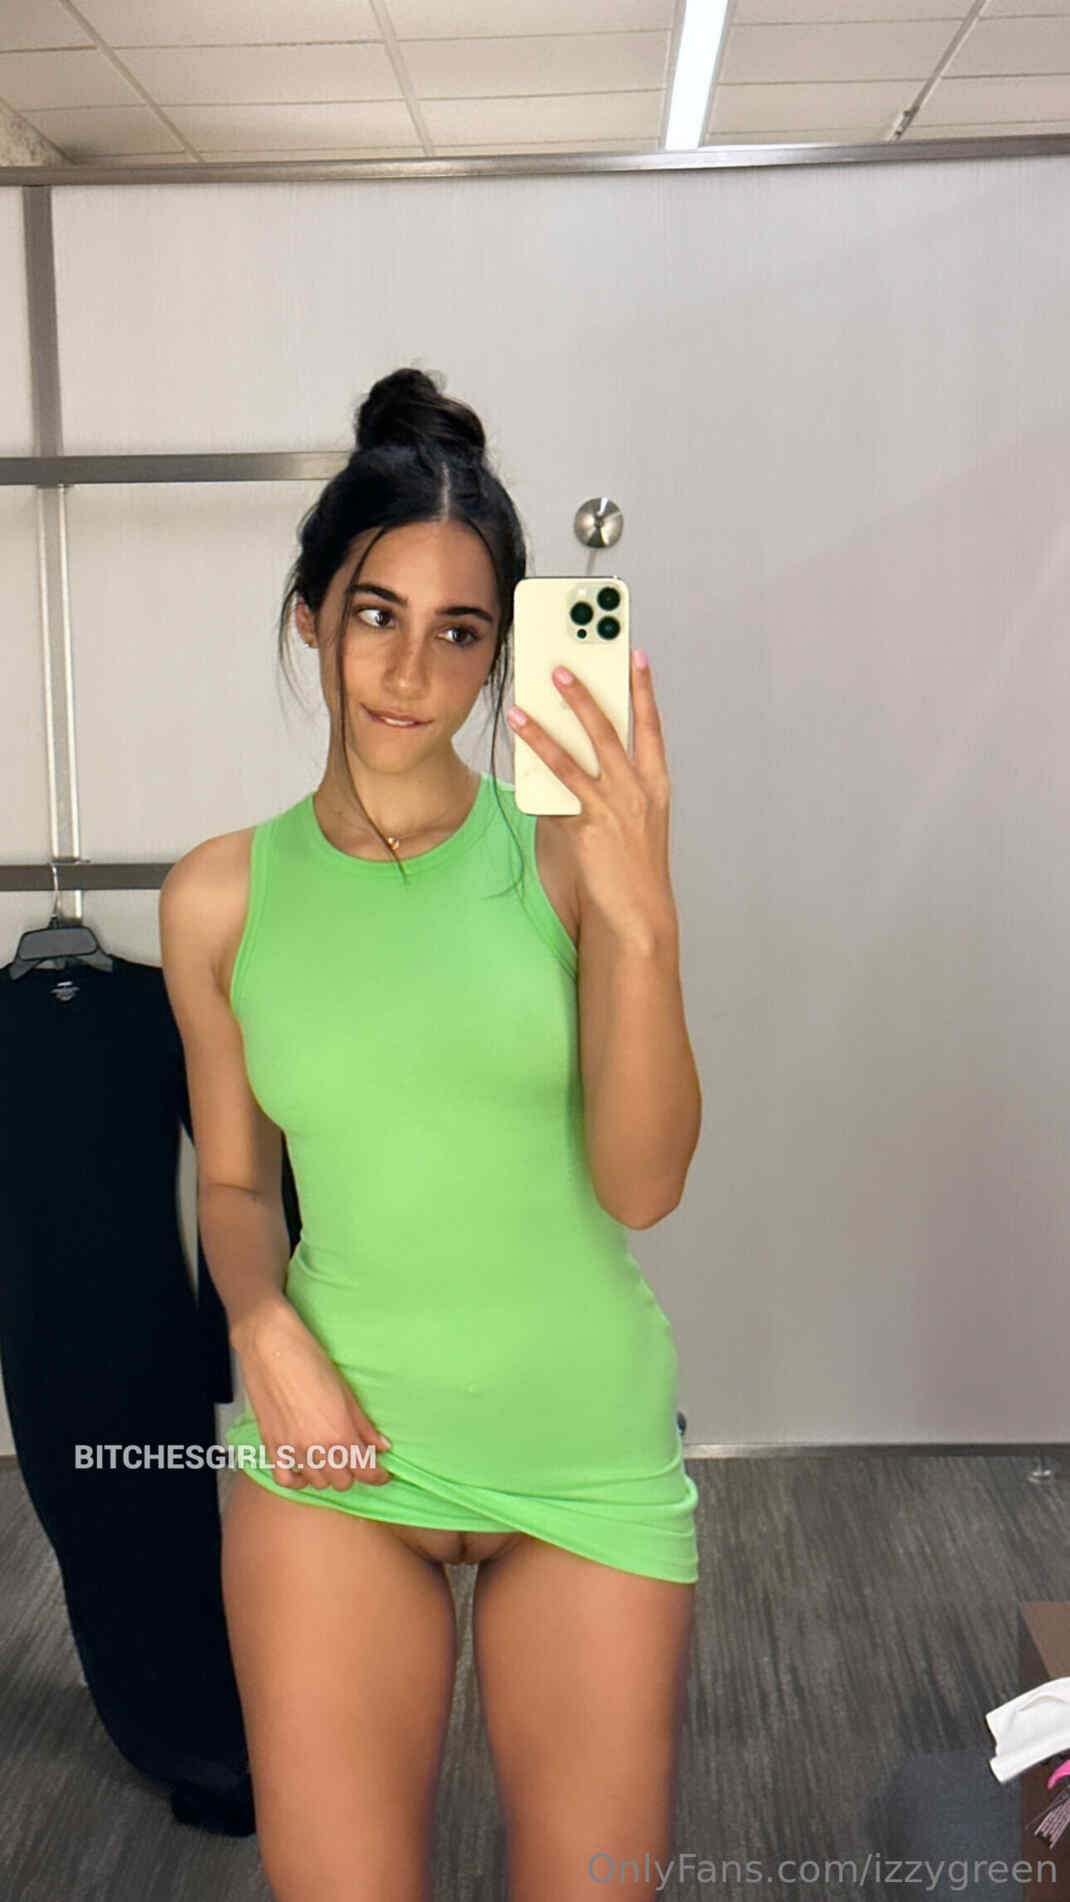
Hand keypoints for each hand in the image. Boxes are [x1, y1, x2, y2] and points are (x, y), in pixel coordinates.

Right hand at [235, 1302, 393, 1491]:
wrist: (271, 1348)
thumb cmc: (310, 1362)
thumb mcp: (346, 1393)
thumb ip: (364, 1425)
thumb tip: (381, 1446)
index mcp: (339, 1433)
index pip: (365, 1471)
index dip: (377, 1476)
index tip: (382, 1474)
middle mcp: (316, 1447)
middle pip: (342, 1482)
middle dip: (353, 1473)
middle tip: (355, 1457)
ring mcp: (292, 1449)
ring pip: (317, 1483)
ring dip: (328, 1475)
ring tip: (332, 1458)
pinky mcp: (272, 1445)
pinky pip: (286, 1479)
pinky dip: (298, 1479)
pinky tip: (306, 1468)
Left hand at [507, 650, 676, 941]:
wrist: (638, 912)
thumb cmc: (632, 865)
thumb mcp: (634, 818)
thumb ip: (609, 785)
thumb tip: (569, 758)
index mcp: (655, 784)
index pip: (651, 726)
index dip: (644, 690)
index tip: (636, 656)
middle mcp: (638, 789)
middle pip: (609, 730)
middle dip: (584, 695)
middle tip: (562, 669)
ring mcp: (614, 807)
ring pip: (577, 755)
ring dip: (549, 726)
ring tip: (526, 703)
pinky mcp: (589, 827)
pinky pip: (559, 790)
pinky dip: (538, 764)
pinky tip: (520, 745)